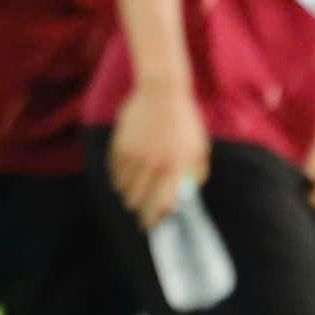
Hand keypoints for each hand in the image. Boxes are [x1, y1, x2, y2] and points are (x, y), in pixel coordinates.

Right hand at [111, 82, 208, 229]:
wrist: (162, 91)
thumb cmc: (185, 118)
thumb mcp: (199, 145)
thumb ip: (197, 170)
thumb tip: (191, 190)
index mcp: (176, 166)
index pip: (163, 203)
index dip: (155, 217)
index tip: (151, 224)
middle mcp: (154, 164)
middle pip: (139, 199)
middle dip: (138, 210)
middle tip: (138, 212)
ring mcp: (135, 155)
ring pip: (124, 187)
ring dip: (127, 194)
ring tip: (130, 196)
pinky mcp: (120, 145)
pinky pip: (114, 170)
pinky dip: (117, 178)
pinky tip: (121, 179)